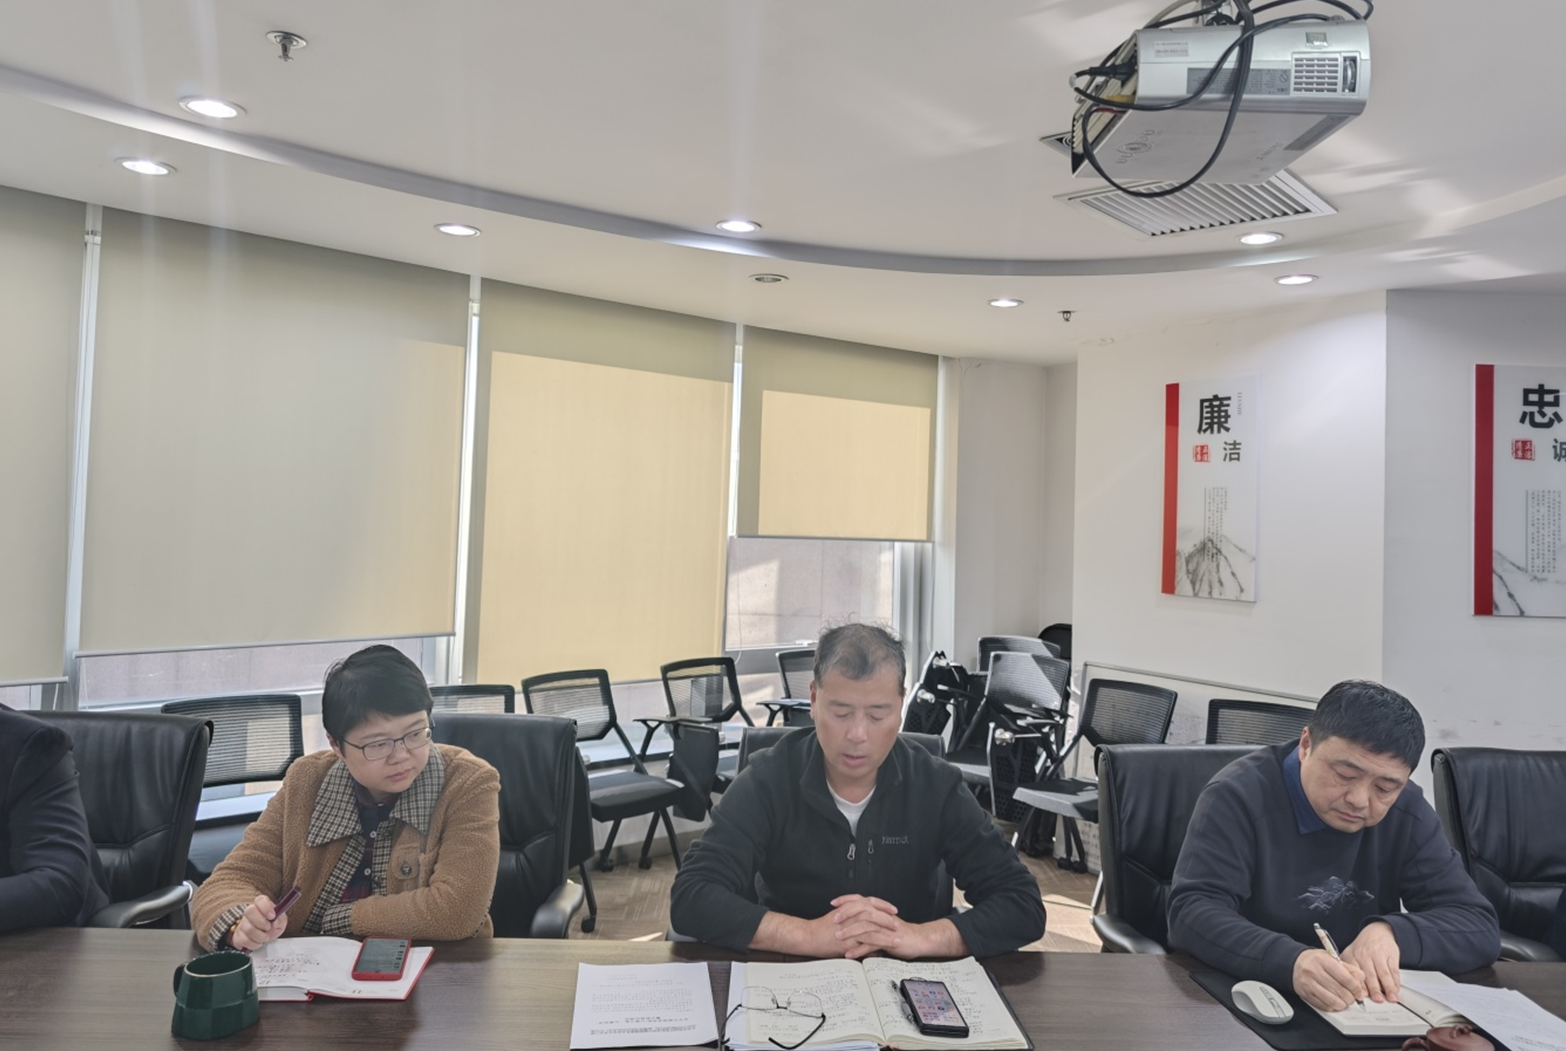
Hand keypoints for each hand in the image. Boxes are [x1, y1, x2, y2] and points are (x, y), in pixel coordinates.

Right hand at [228, 894, 287, 951]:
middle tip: (268, 928)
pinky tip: (258, 942)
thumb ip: (280, 920)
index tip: (272, 916)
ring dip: (260, 936)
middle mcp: (250, 912)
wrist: (264, 936)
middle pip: (249, 911)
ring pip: (248, 929)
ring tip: (265, 937)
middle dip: (261, 923)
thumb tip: (275, 922)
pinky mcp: (237, 936)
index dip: (266, 908)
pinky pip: (243, 941)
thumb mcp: (281, 921)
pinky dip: (254, 944)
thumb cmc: (273, 925)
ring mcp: (242, 924)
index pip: (260, 900)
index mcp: (261, 905)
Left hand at [829, 896, 962, 960]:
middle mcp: (881, 916)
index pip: (860, 900)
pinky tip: (849, 953)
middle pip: (861, 910)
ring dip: (849, 931)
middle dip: (845, 913)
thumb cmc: (899, 933)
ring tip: (838, 937)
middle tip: (833, 919)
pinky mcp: (888, 941)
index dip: (846, 900)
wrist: (919, 940)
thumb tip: (852, 923)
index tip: (833, 902)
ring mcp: (884, 928)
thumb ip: (869, 922)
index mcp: (878, 910)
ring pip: (865, 926)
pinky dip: (859, 949)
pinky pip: (871, 944)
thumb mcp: (882, 925)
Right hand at [1292, 948, 1368, 1011]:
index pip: (1345, 978)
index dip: (1356, 988)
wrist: (1295, 963)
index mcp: (1322, 960)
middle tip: (1352, 998)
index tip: (1359, 993)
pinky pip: (1324, 1006)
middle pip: (1340, 991)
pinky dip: (1332, 1007)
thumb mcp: (1332, 958)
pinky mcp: (1305, 994)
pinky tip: (1334, 1002)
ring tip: (1344, 1001)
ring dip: (1342, 1004)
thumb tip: (1361, 980)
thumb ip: (1349, 968)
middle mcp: (1314, 971)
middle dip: (1350, 998)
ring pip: (1332, 1001)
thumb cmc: (1316, 961)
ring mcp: (1308, 984)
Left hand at [1341, 921, 1400, 1002]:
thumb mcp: (1350, 954)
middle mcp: (1365, 955)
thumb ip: (1348, 969)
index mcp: (1352, 956)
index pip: (1354, 973)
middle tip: (1378, 1000)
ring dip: (1388, 987)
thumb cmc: (1363, 948)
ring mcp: (1378, 955)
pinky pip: (1394, 970)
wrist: (1377, 932)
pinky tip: (1396, 989)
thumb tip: (1349, 989)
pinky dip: (1396, 981)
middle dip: (1374, 989)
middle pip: (1370, 974)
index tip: (1362, 996)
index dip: (1359, 985)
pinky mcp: (1391, 955)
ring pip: (1384, 973)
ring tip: (1391, 998)